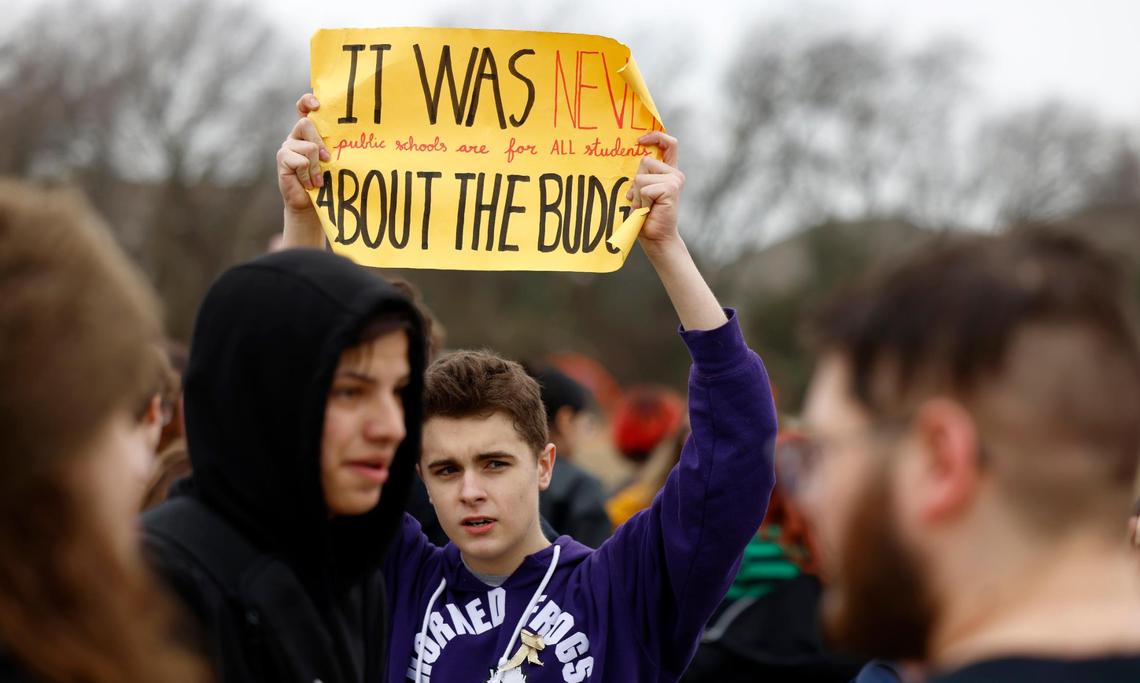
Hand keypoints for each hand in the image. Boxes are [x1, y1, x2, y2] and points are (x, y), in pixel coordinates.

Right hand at [276, 94, 329, 213]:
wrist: (310, 204)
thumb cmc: (325, 181)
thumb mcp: (331, 161)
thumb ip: (333, 147)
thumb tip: (349, 139)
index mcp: (308, 132)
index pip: (303, 108)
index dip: (307, 101)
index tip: (317, 104)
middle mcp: (296, 136)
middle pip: (306, 124)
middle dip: (320, 143)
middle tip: (327, 160)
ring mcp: (287, 146)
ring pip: (308, 147)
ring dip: (317, 167)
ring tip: (318, 179)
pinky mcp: (282, 159)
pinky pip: (301, 161)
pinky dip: (308, 174)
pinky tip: (309, 183)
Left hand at [626, 132, 683, 256]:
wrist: (656, 239)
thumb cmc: (646, 217)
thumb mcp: (642, 191)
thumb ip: (642, 175)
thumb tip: (635, 161)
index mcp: (669, 171)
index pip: (669, 144)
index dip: (656, 136)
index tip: (641, 140)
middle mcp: (674, 174)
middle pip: (645, 161)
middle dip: (637, 182)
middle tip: (643, 200)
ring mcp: (674, 180)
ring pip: (641, 176)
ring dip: (638, 194)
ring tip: (646, 206)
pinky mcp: (671, 188)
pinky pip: (644, 188)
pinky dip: (642, 201)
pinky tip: (649, 210)